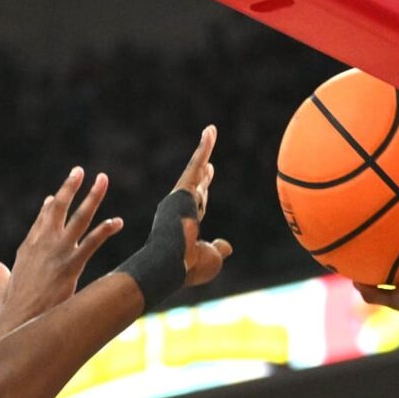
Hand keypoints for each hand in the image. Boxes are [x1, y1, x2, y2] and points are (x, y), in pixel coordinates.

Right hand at [0, 167, 123, 351]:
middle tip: (79, 170)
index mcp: (28, 247)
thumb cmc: (12, 306)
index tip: (56, 196)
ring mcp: (57, 252)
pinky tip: (117, 221)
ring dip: (92, 197)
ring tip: (103, 180)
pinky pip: (91, 243)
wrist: (18, 319)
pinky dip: (105, 231)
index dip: (50, 206)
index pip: (41, 220)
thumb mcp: (3, 284)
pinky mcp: (70, 266)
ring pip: (79, 218)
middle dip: (69, 187)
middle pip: (58, 208)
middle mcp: (43, 243)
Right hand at [173, 125, 233, 287]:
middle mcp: (179, 210)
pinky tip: (211, 131)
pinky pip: (196, 163)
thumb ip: (218, 249)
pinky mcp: (182, 189)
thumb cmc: (188, 266)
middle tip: (209, 163)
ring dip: (205, 150)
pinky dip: (204, 147)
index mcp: (185, 227)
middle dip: (202, 174)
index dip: (202, 197)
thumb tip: (227, 246)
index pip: (196, 208)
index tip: (205, 188)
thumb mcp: (211, 258)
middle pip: (195, 187)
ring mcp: (179, 199)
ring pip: (196, 169)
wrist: (171, 263)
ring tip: (211, 132)